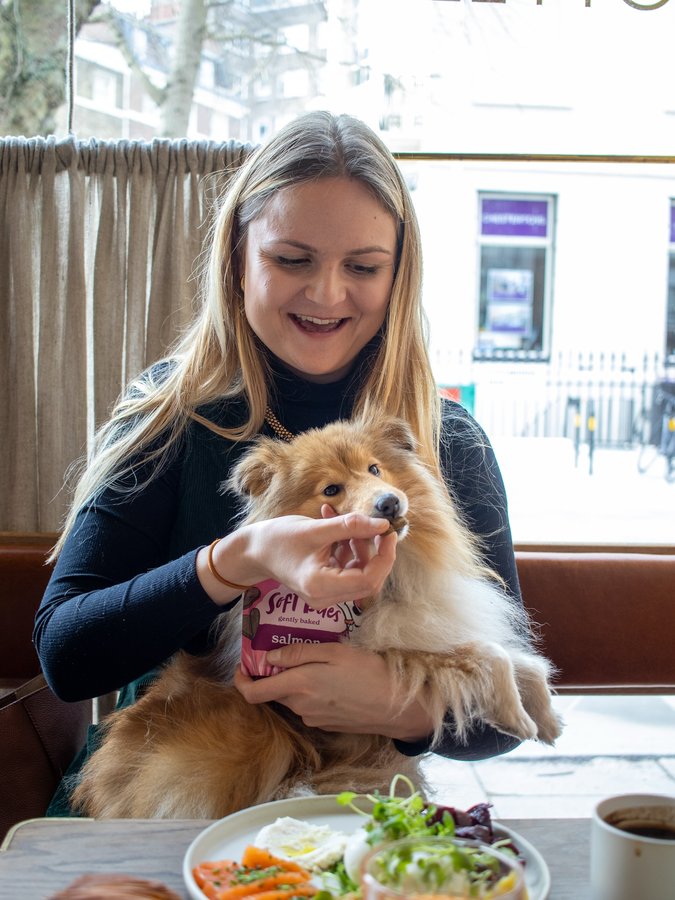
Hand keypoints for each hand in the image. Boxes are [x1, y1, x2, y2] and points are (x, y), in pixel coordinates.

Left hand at [234, 642, 434, 742]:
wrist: (396, 706)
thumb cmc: (367, 672)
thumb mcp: (333, 652)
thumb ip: (297, 654)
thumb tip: (268, 658)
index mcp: (298, 686)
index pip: (253, 693)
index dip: (241, 680)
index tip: (243, 665)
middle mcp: (300, 706)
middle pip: (273, 692)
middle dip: (273, 674)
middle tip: (286, 651)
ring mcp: (313, 718)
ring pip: (292, 698)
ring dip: (295, 682)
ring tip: (315, 661)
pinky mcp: (326, 724)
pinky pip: (308, 706)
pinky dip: (310, 692)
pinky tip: (330, 679)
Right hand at [236, 512, 397, 608]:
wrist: (254, 550)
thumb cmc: (278, 539)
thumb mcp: (316, 529)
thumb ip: (350, 526)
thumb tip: (383, 525)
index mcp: (321, 586)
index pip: (369, 579)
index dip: (384, 555)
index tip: (387, 531)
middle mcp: (324, 597)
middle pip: (368, 579)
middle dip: (374, 550)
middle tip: (373, 524)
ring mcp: (325, 594)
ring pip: (359, 573)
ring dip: (359, 546)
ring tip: (343, 520)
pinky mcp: (324, 586)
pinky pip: (347, 569)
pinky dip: (347, 548)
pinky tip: (335, 527)